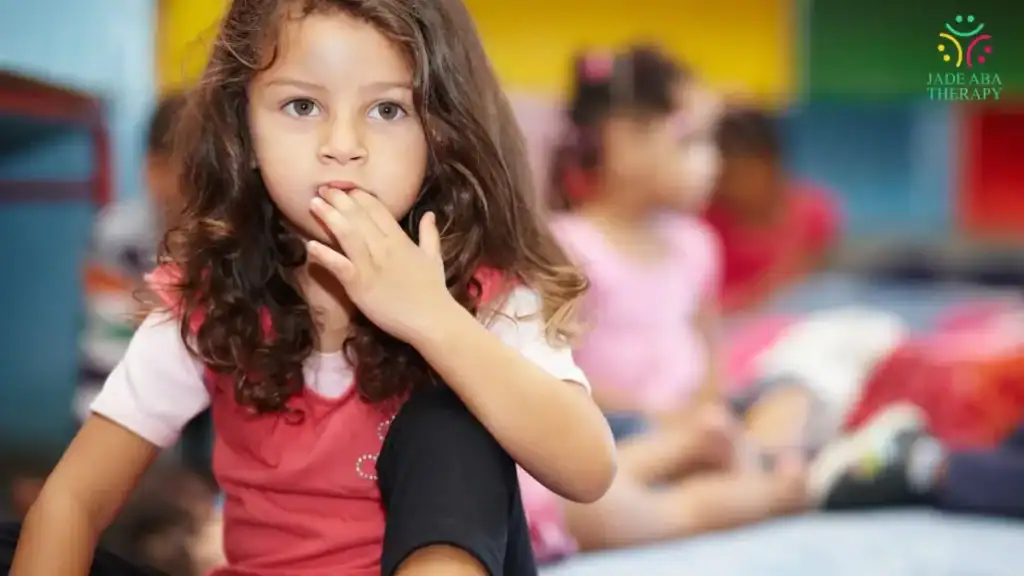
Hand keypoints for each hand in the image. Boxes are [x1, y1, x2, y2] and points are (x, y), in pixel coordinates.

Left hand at [306, 187, 464, 344]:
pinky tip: (310, 245)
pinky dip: (324, 255)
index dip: (359, 196)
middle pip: (358, 216)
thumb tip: (429, 214)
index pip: (377, 209)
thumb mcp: (434, 258)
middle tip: (323, 188)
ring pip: (347, 234)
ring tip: (314, 204)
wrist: (432, 320)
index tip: (345, 188)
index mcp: (400, 239)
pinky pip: (338, 266)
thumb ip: (429, 234)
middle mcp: (384, 248)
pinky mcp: (360, 285)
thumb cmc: (433, 291)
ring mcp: (371, 266)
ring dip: (329, 217)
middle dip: (339, 199)